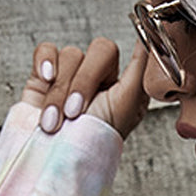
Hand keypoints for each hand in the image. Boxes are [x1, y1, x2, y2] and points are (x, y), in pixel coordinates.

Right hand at [20, 37, 150, 139]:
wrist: (52, 162)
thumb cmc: (91, 142)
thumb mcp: (127, 105)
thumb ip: (140, 69)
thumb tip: (151, 40)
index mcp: (124, 87)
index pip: (126, 53)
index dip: (122, 53)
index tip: (131, 33)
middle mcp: (100, 80)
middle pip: (99, 51)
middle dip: (84, 82)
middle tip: (75, 112)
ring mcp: (71, 77)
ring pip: (70, 55)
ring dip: (61, 90)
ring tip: (56, 121)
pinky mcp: (44, 78)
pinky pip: (46, 51)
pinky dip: (45, 63)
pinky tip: (45, 80)